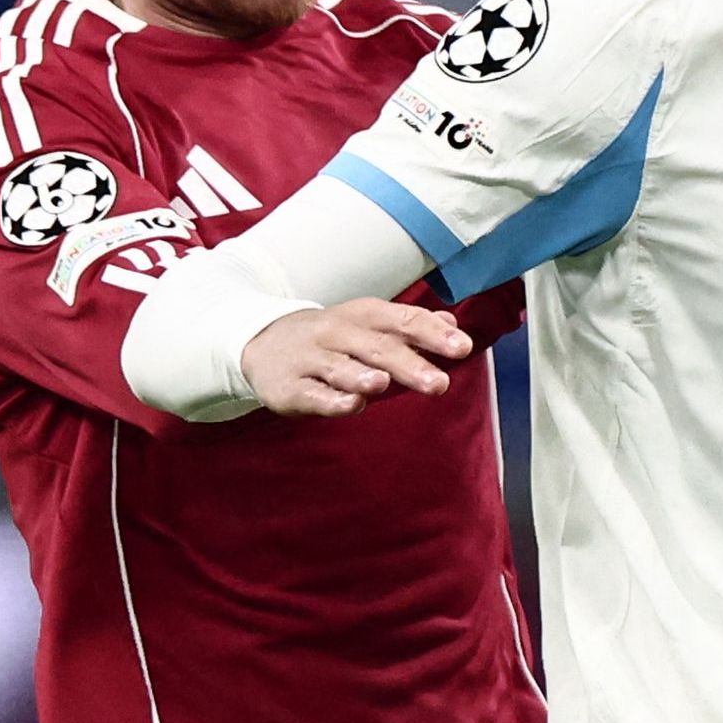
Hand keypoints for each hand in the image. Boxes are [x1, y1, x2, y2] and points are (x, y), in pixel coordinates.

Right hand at [239, 299, 470, 416]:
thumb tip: (451, 323)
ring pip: (341, 367)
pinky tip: (351, 406)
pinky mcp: (290, 386)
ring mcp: (311, 359)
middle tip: (440, 384)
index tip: (463, 347)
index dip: (432, 334)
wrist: (259, 341)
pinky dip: (331, 400)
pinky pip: (313, 393)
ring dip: (363, 376)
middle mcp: (336, 333)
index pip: (402, 320)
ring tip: (384, 384)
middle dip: (409, 364)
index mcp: (362, 316)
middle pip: (377, 347)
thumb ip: (408, 326)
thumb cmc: (329, 338)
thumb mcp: (367, 324)